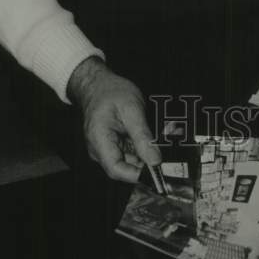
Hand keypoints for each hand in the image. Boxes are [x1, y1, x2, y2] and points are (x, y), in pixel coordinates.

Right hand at [66, 56, 160, 182]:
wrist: (97, 83)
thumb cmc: (110, 91)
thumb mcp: (132, 109)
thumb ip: (143, 136)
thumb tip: (155, 160)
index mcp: (100, 140)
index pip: (116, 170)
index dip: (136, 175)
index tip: (156, 171)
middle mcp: (99, 149)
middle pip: (123, 168)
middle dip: (143, 164)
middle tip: (161, 153)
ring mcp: (103, 148)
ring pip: (127, 161)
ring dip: (142, 155)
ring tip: (152, 140)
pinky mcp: (109, 145)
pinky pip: (126, 153)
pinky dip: (137, 148)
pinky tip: (144, 138)